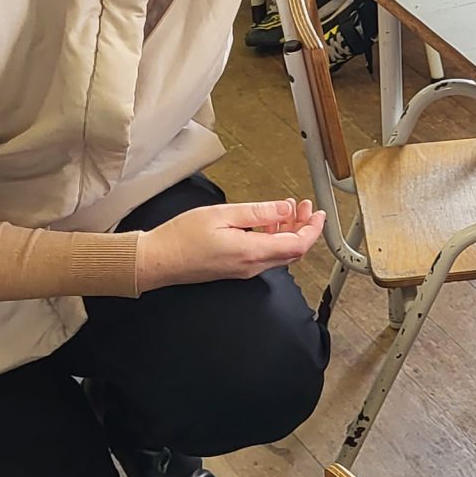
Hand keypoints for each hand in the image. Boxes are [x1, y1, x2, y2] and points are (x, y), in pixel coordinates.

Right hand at [139, 196, 324, 289]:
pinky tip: (267, 223)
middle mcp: (252, 266)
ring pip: (280, 253)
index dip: (313, 229)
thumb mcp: (222, 214)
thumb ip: (258, 212)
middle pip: (293, 251)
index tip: (318, 213)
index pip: (298, 245)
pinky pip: (265, 255)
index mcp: (251, 252)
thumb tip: (285, 209)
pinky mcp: (236, 269)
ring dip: (289, 232)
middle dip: (304, 227)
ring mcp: (245, 270)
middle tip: (302, 206)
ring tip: (286, 210)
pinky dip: (274, 238)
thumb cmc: (181, 238)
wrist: (157, 261)